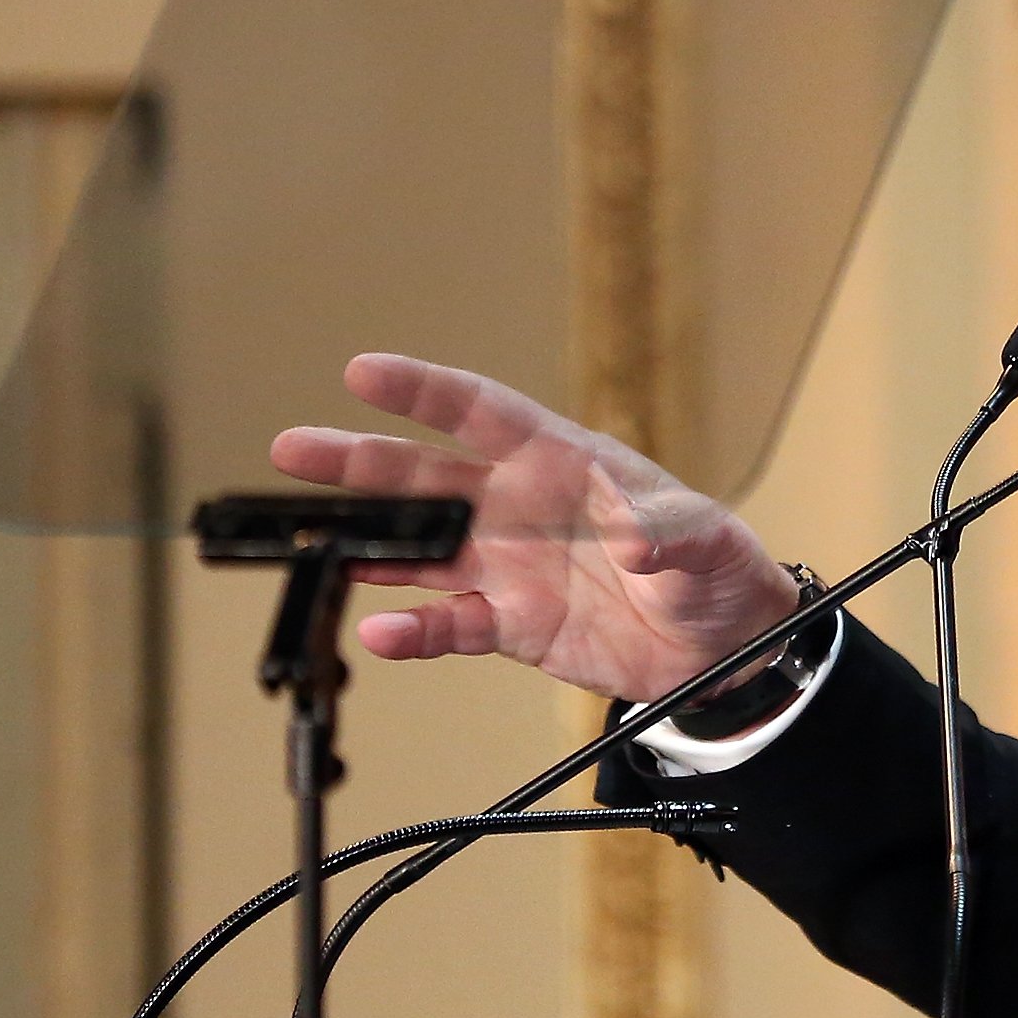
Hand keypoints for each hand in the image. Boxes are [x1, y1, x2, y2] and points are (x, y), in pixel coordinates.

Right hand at [267, 352, 799, 701]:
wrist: (723, 646)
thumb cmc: (715, 567)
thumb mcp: (704, 538)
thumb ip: (666, 531)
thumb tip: (633, 538)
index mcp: (564, 461)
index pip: (484, 412)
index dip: (425, 391)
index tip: (364, 372)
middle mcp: (521, 506)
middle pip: (428, 477)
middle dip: (361, 462)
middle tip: (294, 449)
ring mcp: (509, 564)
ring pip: (421, 546)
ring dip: (365, 543)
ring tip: (305, 540)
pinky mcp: (512, 622)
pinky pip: (451, 622)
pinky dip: (416, 630)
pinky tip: (382, 632)